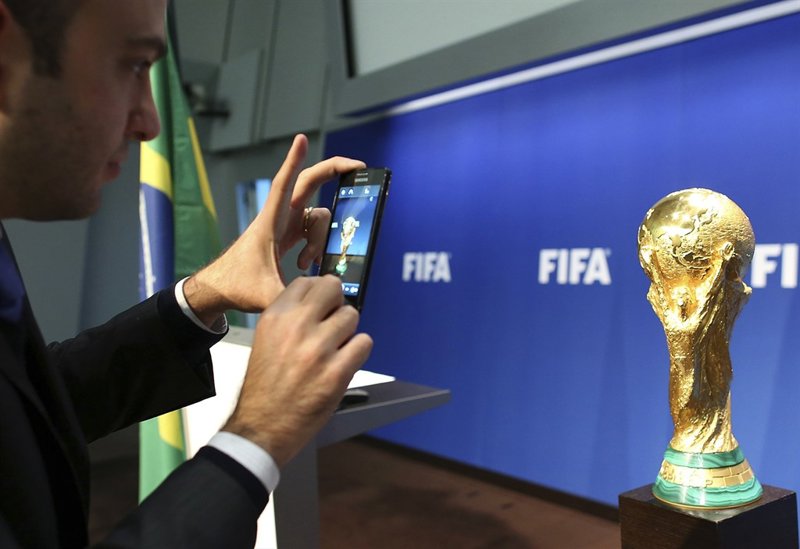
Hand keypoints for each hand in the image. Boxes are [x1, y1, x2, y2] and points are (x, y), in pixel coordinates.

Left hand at [183, 135, 364, 324]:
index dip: (294, 161)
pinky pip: (314, 231)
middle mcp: (280, 216)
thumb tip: (318, 304)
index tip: (301, 139)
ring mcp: (287, 224)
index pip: (286, 184)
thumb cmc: (237, 284)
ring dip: (320, 240)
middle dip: (334, 172)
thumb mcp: (266, 295)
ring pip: (318, 217)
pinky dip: (316, 246)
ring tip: (305, 265)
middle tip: (358, 168)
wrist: (221, 288)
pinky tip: (305, 266)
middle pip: (311, 184)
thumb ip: (293, 300)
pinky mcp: (289, 235)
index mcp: (271, 222)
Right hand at [221, 275, 372, 466]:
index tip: (321, 307)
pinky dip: (358, 351)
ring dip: (348, 331)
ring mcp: (317, 350)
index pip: (308, 281)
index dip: (319, 294)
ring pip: (352, 316)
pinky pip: (364, 343)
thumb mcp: (266, 339)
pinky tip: (345, 362)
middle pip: (334, 288)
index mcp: (275, 317)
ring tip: (335, 348)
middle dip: (337, 303)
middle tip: (333, 323)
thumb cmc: (265, 386)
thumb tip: (320, 300)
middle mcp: (296, 327)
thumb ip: (290, 317)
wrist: (261, 427)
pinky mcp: (336, 373)